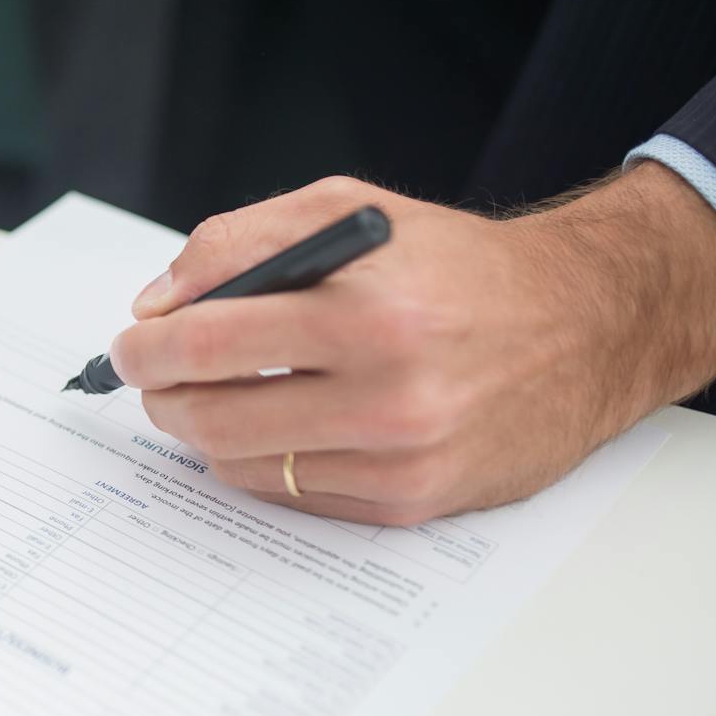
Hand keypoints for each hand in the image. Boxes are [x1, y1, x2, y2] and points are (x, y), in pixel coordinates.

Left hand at [107, 168, 715, 523]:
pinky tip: (278, 427)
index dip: (146, 349)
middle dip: (161, 397)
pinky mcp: (412, 503)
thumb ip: (239, 242)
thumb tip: (156, 302)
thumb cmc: (457, 266)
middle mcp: (388, 392)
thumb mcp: (350, 212)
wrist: (585, 325)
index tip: (130, 345)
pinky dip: (262, 463)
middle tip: (153, 378)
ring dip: (205, 433)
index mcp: (368, 308)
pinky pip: (292, 496)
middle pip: (212, 416)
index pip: (208, 342)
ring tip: (213, 397)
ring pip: (241, 464)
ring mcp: (400, 457)